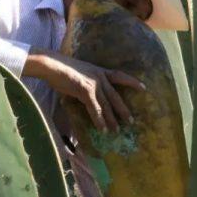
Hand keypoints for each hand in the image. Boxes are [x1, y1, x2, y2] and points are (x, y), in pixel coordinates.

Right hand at [29, 50, 144, 131]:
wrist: (52, 65)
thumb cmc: (62, 69)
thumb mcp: (80, 74)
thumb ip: (87, 83)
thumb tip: (88, 96)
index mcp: (99, 71)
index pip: (120, 76)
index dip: (132, 82)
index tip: (143, 88)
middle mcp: (100, 77)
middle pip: (116, 96)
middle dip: (124, 109)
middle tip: (132, 121)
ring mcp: (94, 84)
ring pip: (107, 105)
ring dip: (112, 119)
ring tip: (117, 130)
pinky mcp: (86, 91)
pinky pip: (95, 109)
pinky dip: (99, 120)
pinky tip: (102, 129)